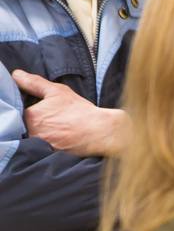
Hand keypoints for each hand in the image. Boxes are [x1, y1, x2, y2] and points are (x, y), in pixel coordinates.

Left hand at [12, 70, 127, 156]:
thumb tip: (16, 74)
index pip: (24, 113)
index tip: (50, 112)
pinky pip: (42, 149)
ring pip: (34, 137)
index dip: (36, 112)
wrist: (99, 132)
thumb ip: (34, 83)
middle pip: (26, 126)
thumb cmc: (79, 111)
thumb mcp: (58, 91)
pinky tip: (60, 140)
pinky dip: (49, 144)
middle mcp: (31, 131)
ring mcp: (39, 145)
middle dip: (39, 123)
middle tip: (57, 121)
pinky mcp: (47, 156)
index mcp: (30, 115)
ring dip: (43, 134)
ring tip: (60, 130)